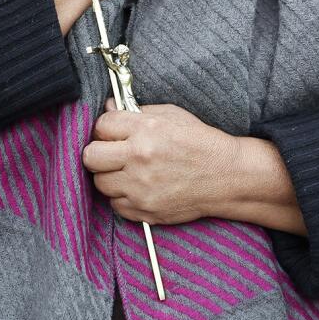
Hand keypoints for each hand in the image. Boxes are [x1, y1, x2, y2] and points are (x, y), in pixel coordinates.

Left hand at [82, 102, 236, 225]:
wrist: (227, 177)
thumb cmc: (201, 142)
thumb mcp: (172, 115)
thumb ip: (137, 112)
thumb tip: (107, 109)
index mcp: (145, 130)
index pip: (101, 126)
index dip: (105, 128)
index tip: (112, 132)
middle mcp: (139, 158)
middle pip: (91, 156)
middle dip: (98, 152)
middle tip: (112, 153)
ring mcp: (140, 187)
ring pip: (100, 183)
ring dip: (110, 176)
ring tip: (127, 171)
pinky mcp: (145, 210)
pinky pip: (115, 205)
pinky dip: (123, 197)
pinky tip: (138, 188)